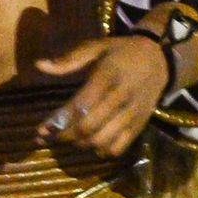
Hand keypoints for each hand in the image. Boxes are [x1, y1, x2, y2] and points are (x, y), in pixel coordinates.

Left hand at [35, 34, 167, 157]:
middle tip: (50, 136)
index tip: (40, 130)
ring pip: (101, 141)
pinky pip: (118, 148)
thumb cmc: (121, 52)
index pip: (79, 106)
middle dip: (65, 136)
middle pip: (88, 127)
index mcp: (108, 76)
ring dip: (80, 145)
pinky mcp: (140, 126)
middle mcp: (121, 97)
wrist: (158, 59)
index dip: (58, 121)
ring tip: (68, 138)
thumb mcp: (95, 47)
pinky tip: (91, 143)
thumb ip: (68, 59)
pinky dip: (100, 151)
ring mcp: (132, 114)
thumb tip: (39, 65)